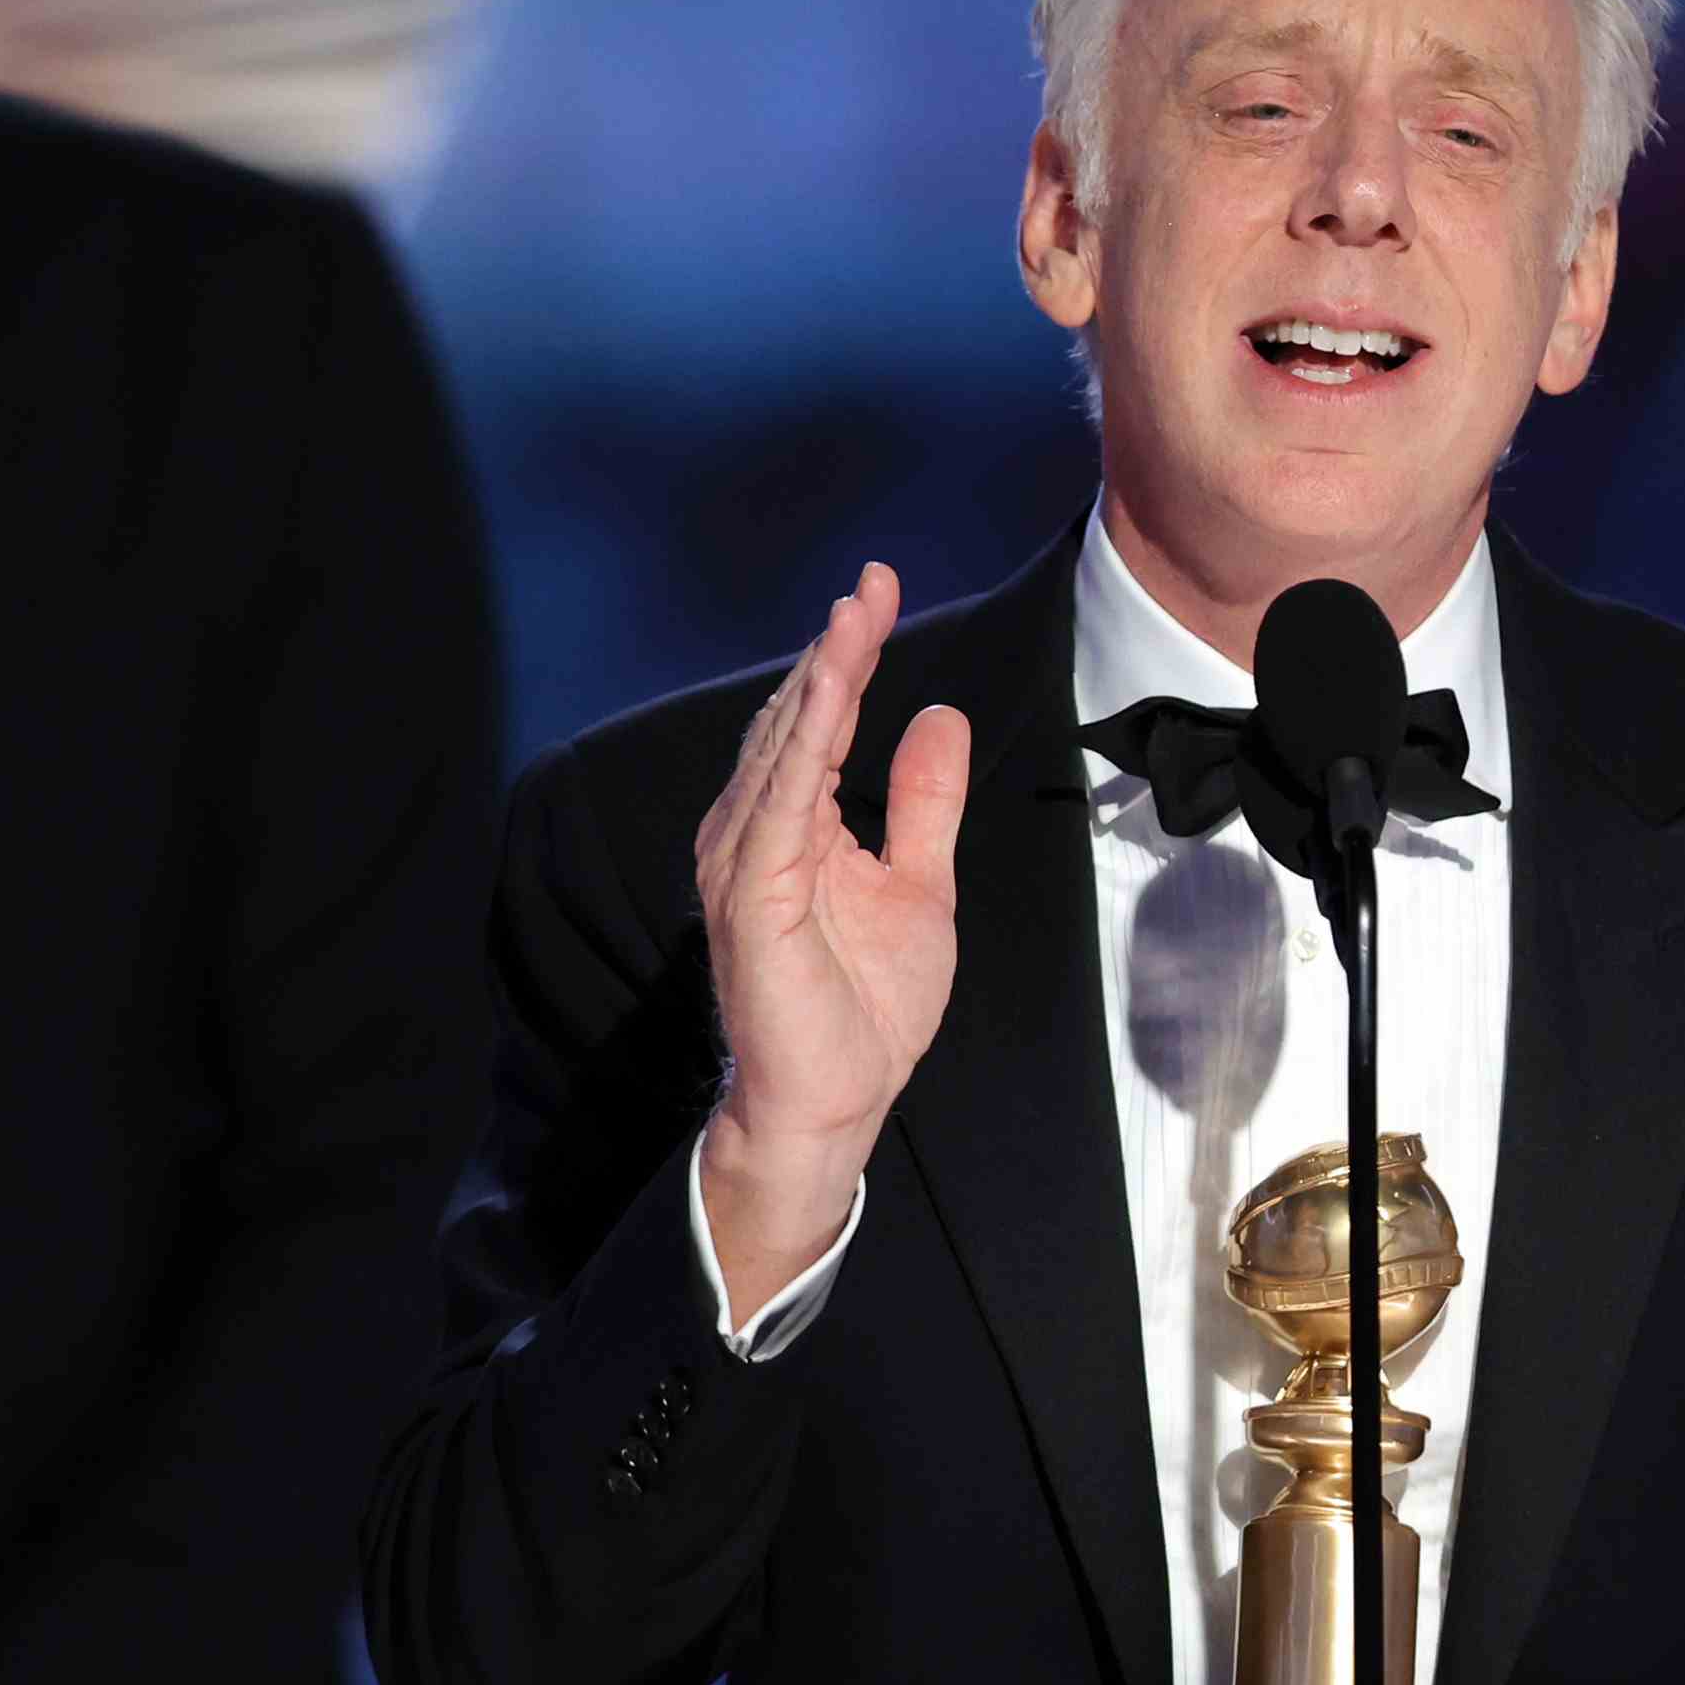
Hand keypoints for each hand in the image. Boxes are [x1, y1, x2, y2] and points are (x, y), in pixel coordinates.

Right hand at [694, 563, 970, 1298]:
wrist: (836, 1101)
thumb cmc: (864, 1008)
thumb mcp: (919, 884)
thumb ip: (923, 802)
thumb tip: (938, 715)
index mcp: (793, 825)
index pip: (819, 721)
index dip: (850, 655)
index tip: (881, 590)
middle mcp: (756, 831)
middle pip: (794, 717)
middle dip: (837, 648)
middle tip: (874, 582)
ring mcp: (746, 860)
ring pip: (784, 747)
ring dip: (819, 678)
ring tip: (855, 615)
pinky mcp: (751, 892)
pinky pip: (781, 800)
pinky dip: (803, 741)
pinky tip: (830, 693)